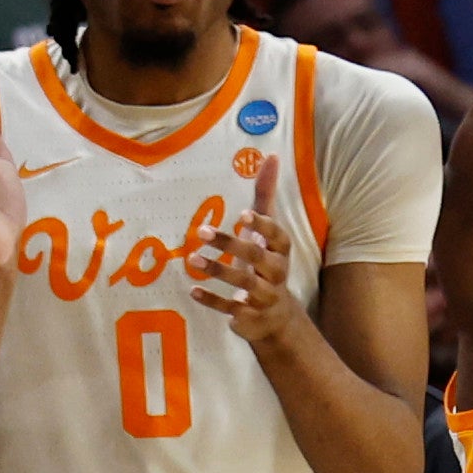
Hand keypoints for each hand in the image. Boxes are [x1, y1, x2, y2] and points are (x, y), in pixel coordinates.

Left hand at [187, 186, 307, 348]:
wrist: (277, 316)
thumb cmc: (267, 263)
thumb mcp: (267, 231)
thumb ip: (266, 195)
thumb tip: (271, 156)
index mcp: (280, 251)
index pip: (278, 237)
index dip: (262, 227)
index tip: (243, 215)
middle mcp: (276, 273)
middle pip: (258, 258)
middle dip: (232, 244)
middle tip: (202, 232)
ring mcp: (265, 296)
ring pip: (245, 284)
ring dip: (219, 270)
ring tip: (192, 259)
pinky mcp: (250, 316)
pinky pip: (232, 308)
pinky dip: (213, 300)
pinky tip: (193, 291)